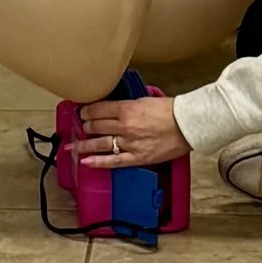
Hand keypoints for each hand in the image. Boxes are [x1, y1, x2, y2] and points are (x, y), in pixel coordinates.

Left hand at [73, 91, 187, 169]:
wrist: (188, 124)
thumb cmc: (171, 110)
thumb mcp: (145, 100)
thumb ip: (128, 105)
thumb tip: (114, 108)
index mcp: (127, 109)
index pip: (98, 110)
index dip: (86, 111)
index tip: (82, 112)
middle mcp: (125, 126)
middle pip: (96, 126)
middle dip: (85, 126)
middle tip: (80, 127)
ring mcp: (130, 143)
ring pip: (100, 144)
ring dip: (84, 145)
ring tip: (72, 147)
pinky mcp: (137, 158)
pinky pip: (113, 161)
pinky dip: (98, 162)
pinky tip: (86, 162)